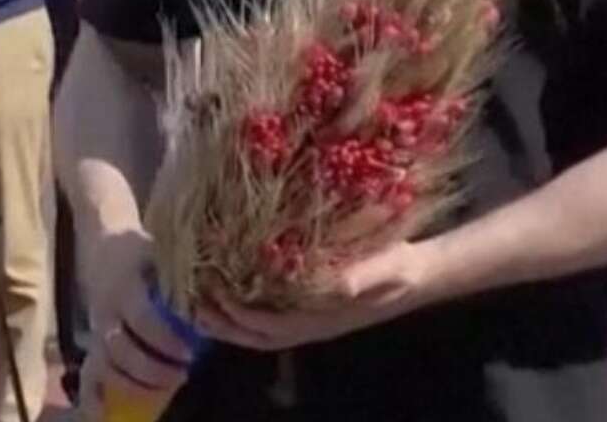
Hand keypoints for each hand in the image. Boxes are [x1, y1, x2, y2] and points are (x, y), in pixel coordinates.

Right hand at [90, 240, 196, 411]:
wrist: (104, 243)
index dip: (165, 340)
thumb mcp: (161, 253)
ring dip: (134, 385)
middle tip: (183, 374)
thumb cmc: (142, 251)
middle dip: (153, 369)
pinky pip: (87, 374)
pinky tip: (103, 415)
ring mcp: (96, 330)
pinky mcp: (92, 343)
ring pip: (105, 366)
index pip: (142, 319)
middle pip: (121, 349)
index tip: (190, 352)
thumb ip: (182, 278)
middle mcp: (106, 312)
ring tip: (165, 388)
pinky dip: (93, 398)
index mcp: (124, 287)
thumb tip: (219, 299)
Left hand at [198, 239, 434, 351]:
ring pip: (258, 330)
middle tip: (189, 305)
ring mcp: (308, 318)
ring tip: (196, 301)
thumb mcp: (386, 270)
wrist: (417, 274)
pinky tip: (225, 287)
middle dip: (223, 325)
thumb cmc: (398, 270)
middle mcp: (310, 325)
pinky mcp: (307, 305)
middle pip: (257, 336)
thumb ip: (365, 277)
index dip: (242, 315)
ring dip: (226, 320)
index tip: (216, 294)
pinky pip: (268, 313)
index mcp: (323, 321)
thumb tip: (343, 286)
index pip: (272, 327)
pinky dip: (242, 307)